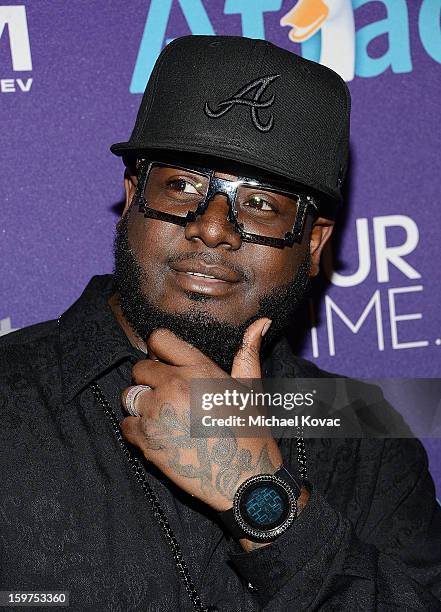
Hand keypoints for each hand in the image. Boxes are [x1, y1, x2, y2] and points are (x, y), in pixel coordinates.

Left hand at [120, 317, 282, 511]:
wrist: (244, 480)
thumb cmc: (251, 432)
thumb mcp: (251, 388)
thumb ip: (248, 352)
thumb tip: (261, 321)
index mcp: (199, 369)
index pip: (159, 339)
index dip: (159, 350)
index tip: (166, 363)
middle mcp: (174, 385)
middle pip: (140, 368)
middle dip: (149, 380)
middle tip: (167, 396)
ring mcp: (158, 413)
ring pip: (129, 397)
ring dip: (141, 405)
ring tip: (162, 417)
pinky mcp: (147, 440)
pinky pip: (125, 425)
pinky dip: (136, 430)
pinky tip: (157, 435)